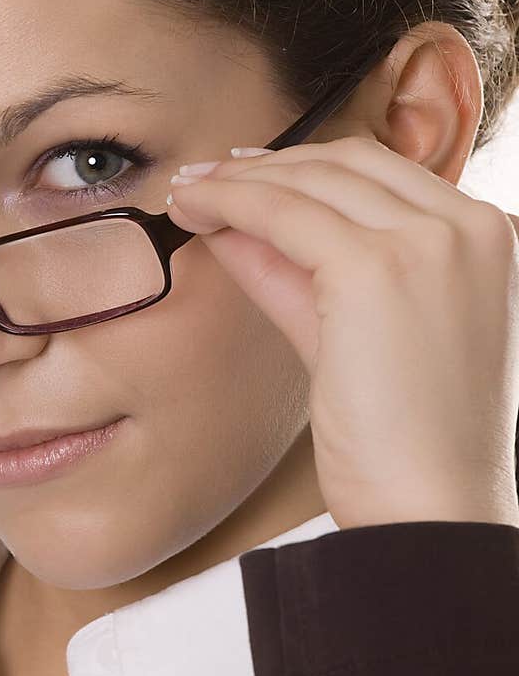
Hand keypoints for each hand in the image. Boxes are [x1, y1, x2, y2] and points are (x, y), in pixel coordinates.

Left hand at [166, 137, 518, 529]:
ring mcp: (431, 243)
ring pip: (313, 181)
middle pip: (351, 164)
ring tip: (187, 190)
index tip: (249, 174)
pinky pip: (283, 214)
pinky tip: (194, 209)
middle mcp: (473, 228)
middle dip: (268, 165)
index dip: (309, 166)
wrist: (433, 512)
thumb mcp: (357, 335)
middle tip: (205, 175)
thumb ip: (303, 275)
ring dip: (239, 180)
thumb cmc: (408, 444)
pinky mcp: (378, 269)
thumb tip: (236, 226)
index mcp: (492, 239)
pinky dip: (231, 203)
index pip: (387, 175)